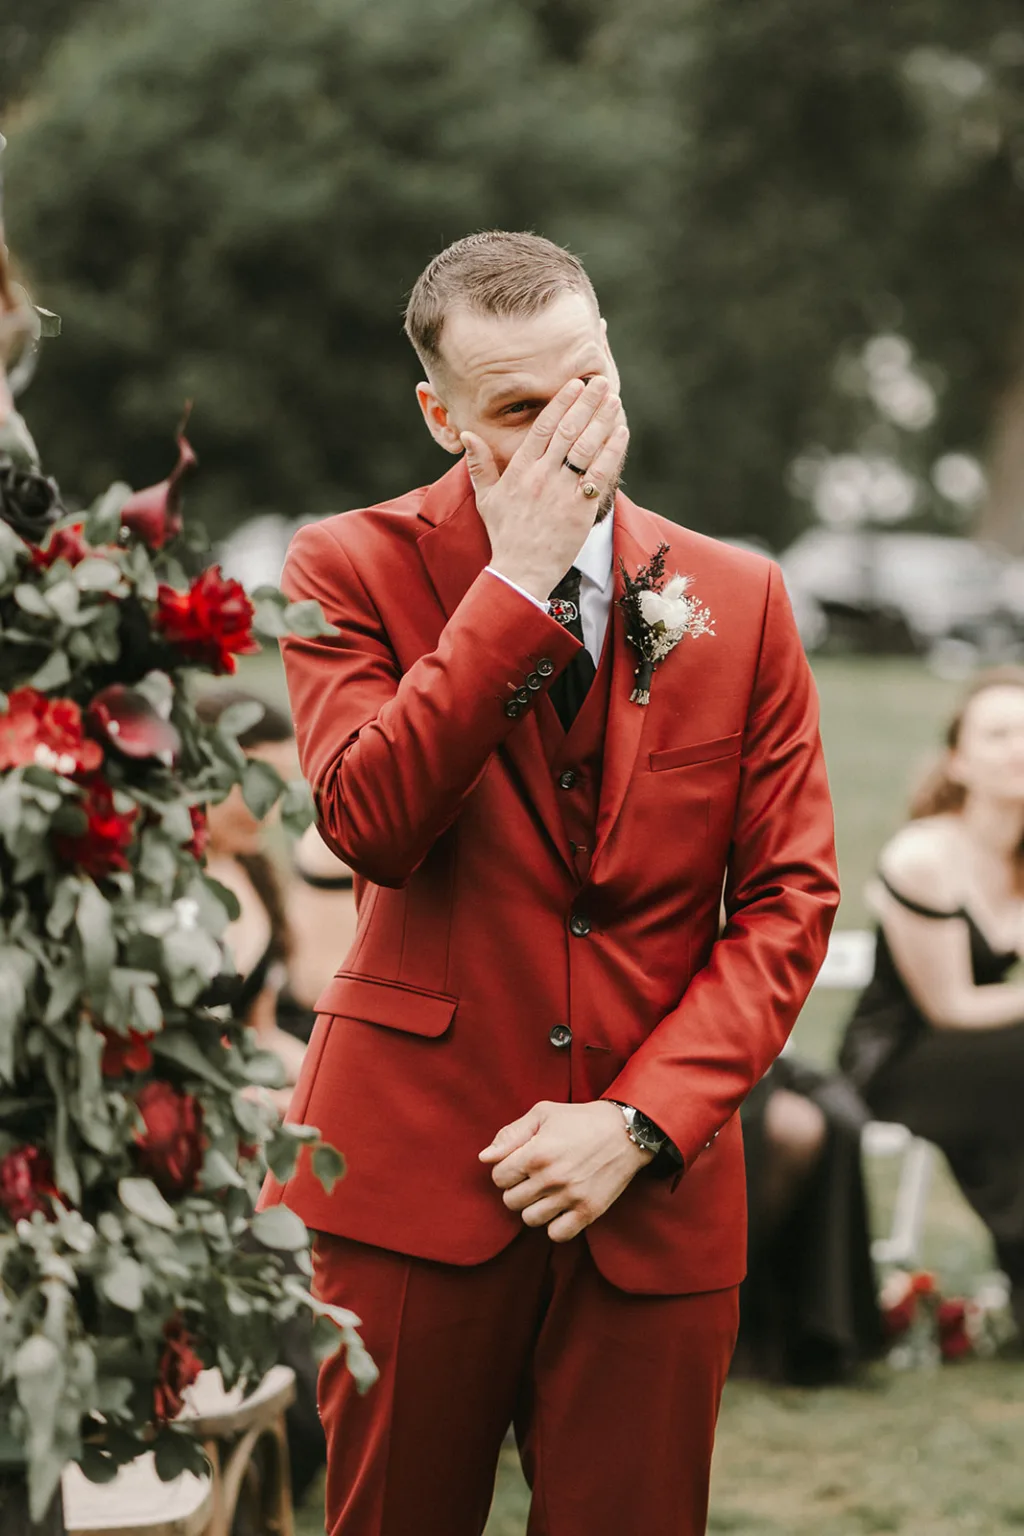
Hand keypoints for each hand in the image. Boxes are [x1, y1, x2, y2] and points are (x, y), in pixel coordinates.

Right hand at [461, 377, 628, 602]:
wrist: (521, 570)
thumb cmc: (505, 535)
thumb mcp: (486, 498)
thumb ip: (479, 464)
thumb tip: (468, 435)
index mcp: (520, 471)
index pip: (542, 428)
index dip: (560, 403)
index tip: (574, 384)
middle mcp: (541, 476)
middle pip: (568, 430)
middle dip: (586, 403)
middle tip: (601, 382)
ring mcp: (562, 491)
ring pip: (586, 447)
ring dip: (602, 420)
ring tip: (614, 400)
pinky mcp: (580, 508)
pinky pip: (599, 473)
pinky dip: (612, 450)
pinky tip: (621, 432)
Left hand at [479, 1099, 650, 1242]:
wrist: (626, 1132)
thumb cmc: (580, 1120)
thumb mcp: (543, 1114)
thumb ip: (510, 1135)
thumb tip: (485, 1158)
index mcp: (537, 1153)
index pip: (498, 1177)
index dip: (506, 1170)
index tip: (520, 1163)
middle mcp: (551, 1178)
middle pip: (510, 1201)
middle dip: (517, 1189)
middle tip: (533, 1177)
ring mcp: (571, 1197)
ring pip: (530, 1219)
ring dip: (533, 1207)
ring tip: (546, 1192)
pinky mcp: (589, 1211)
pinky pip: (556, 1234)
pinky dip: (554, 1225)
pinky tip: (559, 1208)